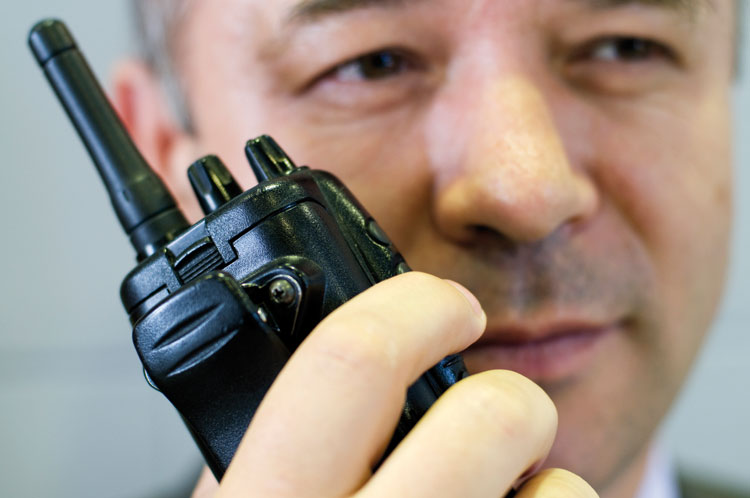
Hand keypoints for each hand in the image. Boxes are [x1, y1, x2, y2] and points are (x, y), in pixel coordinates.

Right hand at [190, 272, 596, 496]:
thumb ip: (276, 438)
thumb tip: (328, 345)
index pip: (350, 362)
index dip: (414, 307)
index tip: (445, 306)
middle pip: (484, 420)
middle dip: (508, 395)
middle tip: (490, 412)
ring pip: (557, 492)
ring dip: (543, 477)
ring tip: (498, 496)